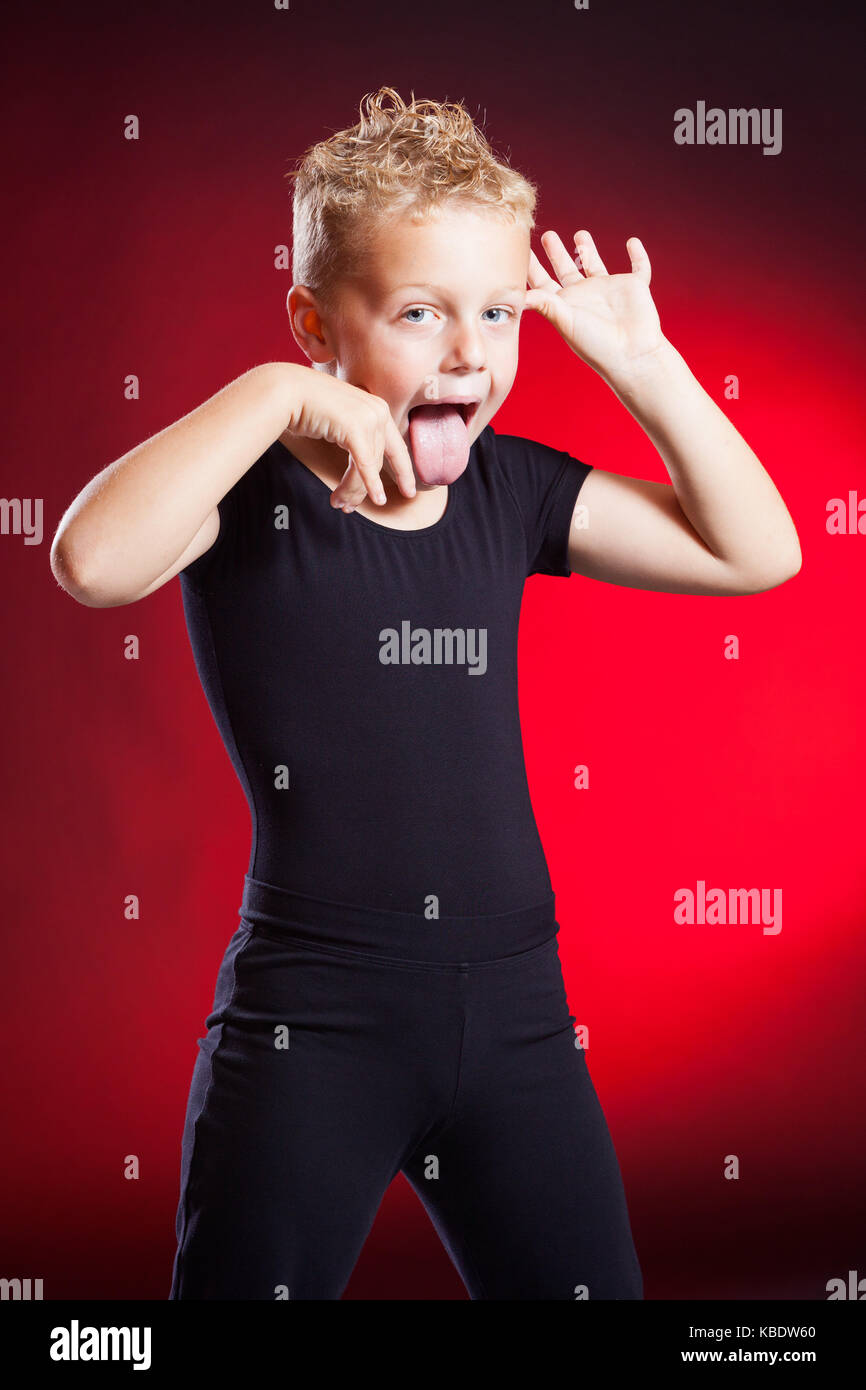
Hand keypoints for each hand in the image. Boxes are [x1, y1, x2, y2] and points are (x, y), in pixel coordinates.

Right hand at [283, 366, 415, 508]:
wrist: (286, 390)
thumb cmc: (306, 406)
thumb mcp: (339, 420)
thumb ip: (354, 435)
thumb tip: (360, 465)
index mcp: (376, 407)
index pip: (395, 446)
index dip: (404, 471)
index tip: (408, 491)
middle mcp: (378, 411)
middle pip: (380, 461)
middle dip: (368, 488)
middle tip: (359, 506)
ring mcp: (369, 418)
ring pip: (370, 467)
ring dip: (354, 490)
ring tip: (341, 504)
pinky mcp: (356, 429)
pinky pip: (364, 466)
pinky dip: (369, 485)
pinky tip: (375, 500)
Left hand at [525, 231, 665, 378]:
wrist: (631, 354)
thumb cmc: (596, 344)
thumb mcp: (565, 321)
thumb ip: (545, 304)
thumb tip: (519, 297)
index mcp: (566, 304)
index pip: (544, 282)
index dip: (533, 267)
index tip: (521, 250)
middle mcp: (585, 296)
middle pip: (566, 270)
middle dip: (556, 253)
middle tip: (547, 235)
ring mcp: (609, 291)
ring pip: (595, 265)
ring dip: (588, 250)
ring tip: (579, 234)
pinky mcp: (634, 287)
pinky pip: (638, 268)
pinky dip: (638, 256)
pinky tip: (632, 243)